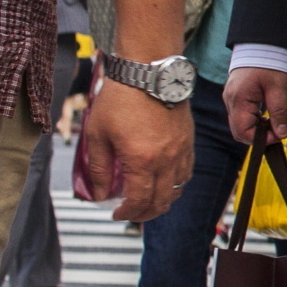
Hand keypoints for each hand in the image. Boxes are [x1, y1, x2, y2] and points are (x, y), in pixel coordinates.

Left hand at [76, 81, 193, 223]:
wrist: (148, 72)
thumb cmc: (120, 99)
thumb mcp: (98, 135)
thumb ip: (99, 169)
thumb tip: (99, 194)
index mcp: (141, 161)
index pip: (138, 201)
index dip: (126, 214)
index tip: (116, 214)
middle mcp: (166, 160)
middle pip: (161, 201)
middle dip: (144, 213)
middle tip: (130, 213)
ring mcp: (181, 151)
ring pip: (178, 189)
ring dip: (163, 200)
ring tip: (147, 199)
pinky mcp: (188, 141)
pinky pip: (187, 172)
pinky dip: (176, 183)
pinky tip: (163, 180)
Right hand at [225, 65, 286, 147]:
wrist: (263, 44)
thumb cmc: (270, 62)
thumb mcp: (279, 88)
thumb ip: (280, 113)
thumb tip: (281, 134)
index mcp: (239, 99)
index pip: (243, 132)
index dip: (261, 139)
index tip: (278, 135)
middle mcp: (230, 100)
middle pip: (239, 131)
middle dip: (258, 135)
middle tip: (277, 130)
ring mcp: (231, 98)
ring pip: (240, 124)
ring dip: (256, 128)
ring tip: (273, 121)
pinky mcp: (235, 96)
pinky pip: (241, 115)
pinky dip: (253, 120)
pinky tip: (266, 115)